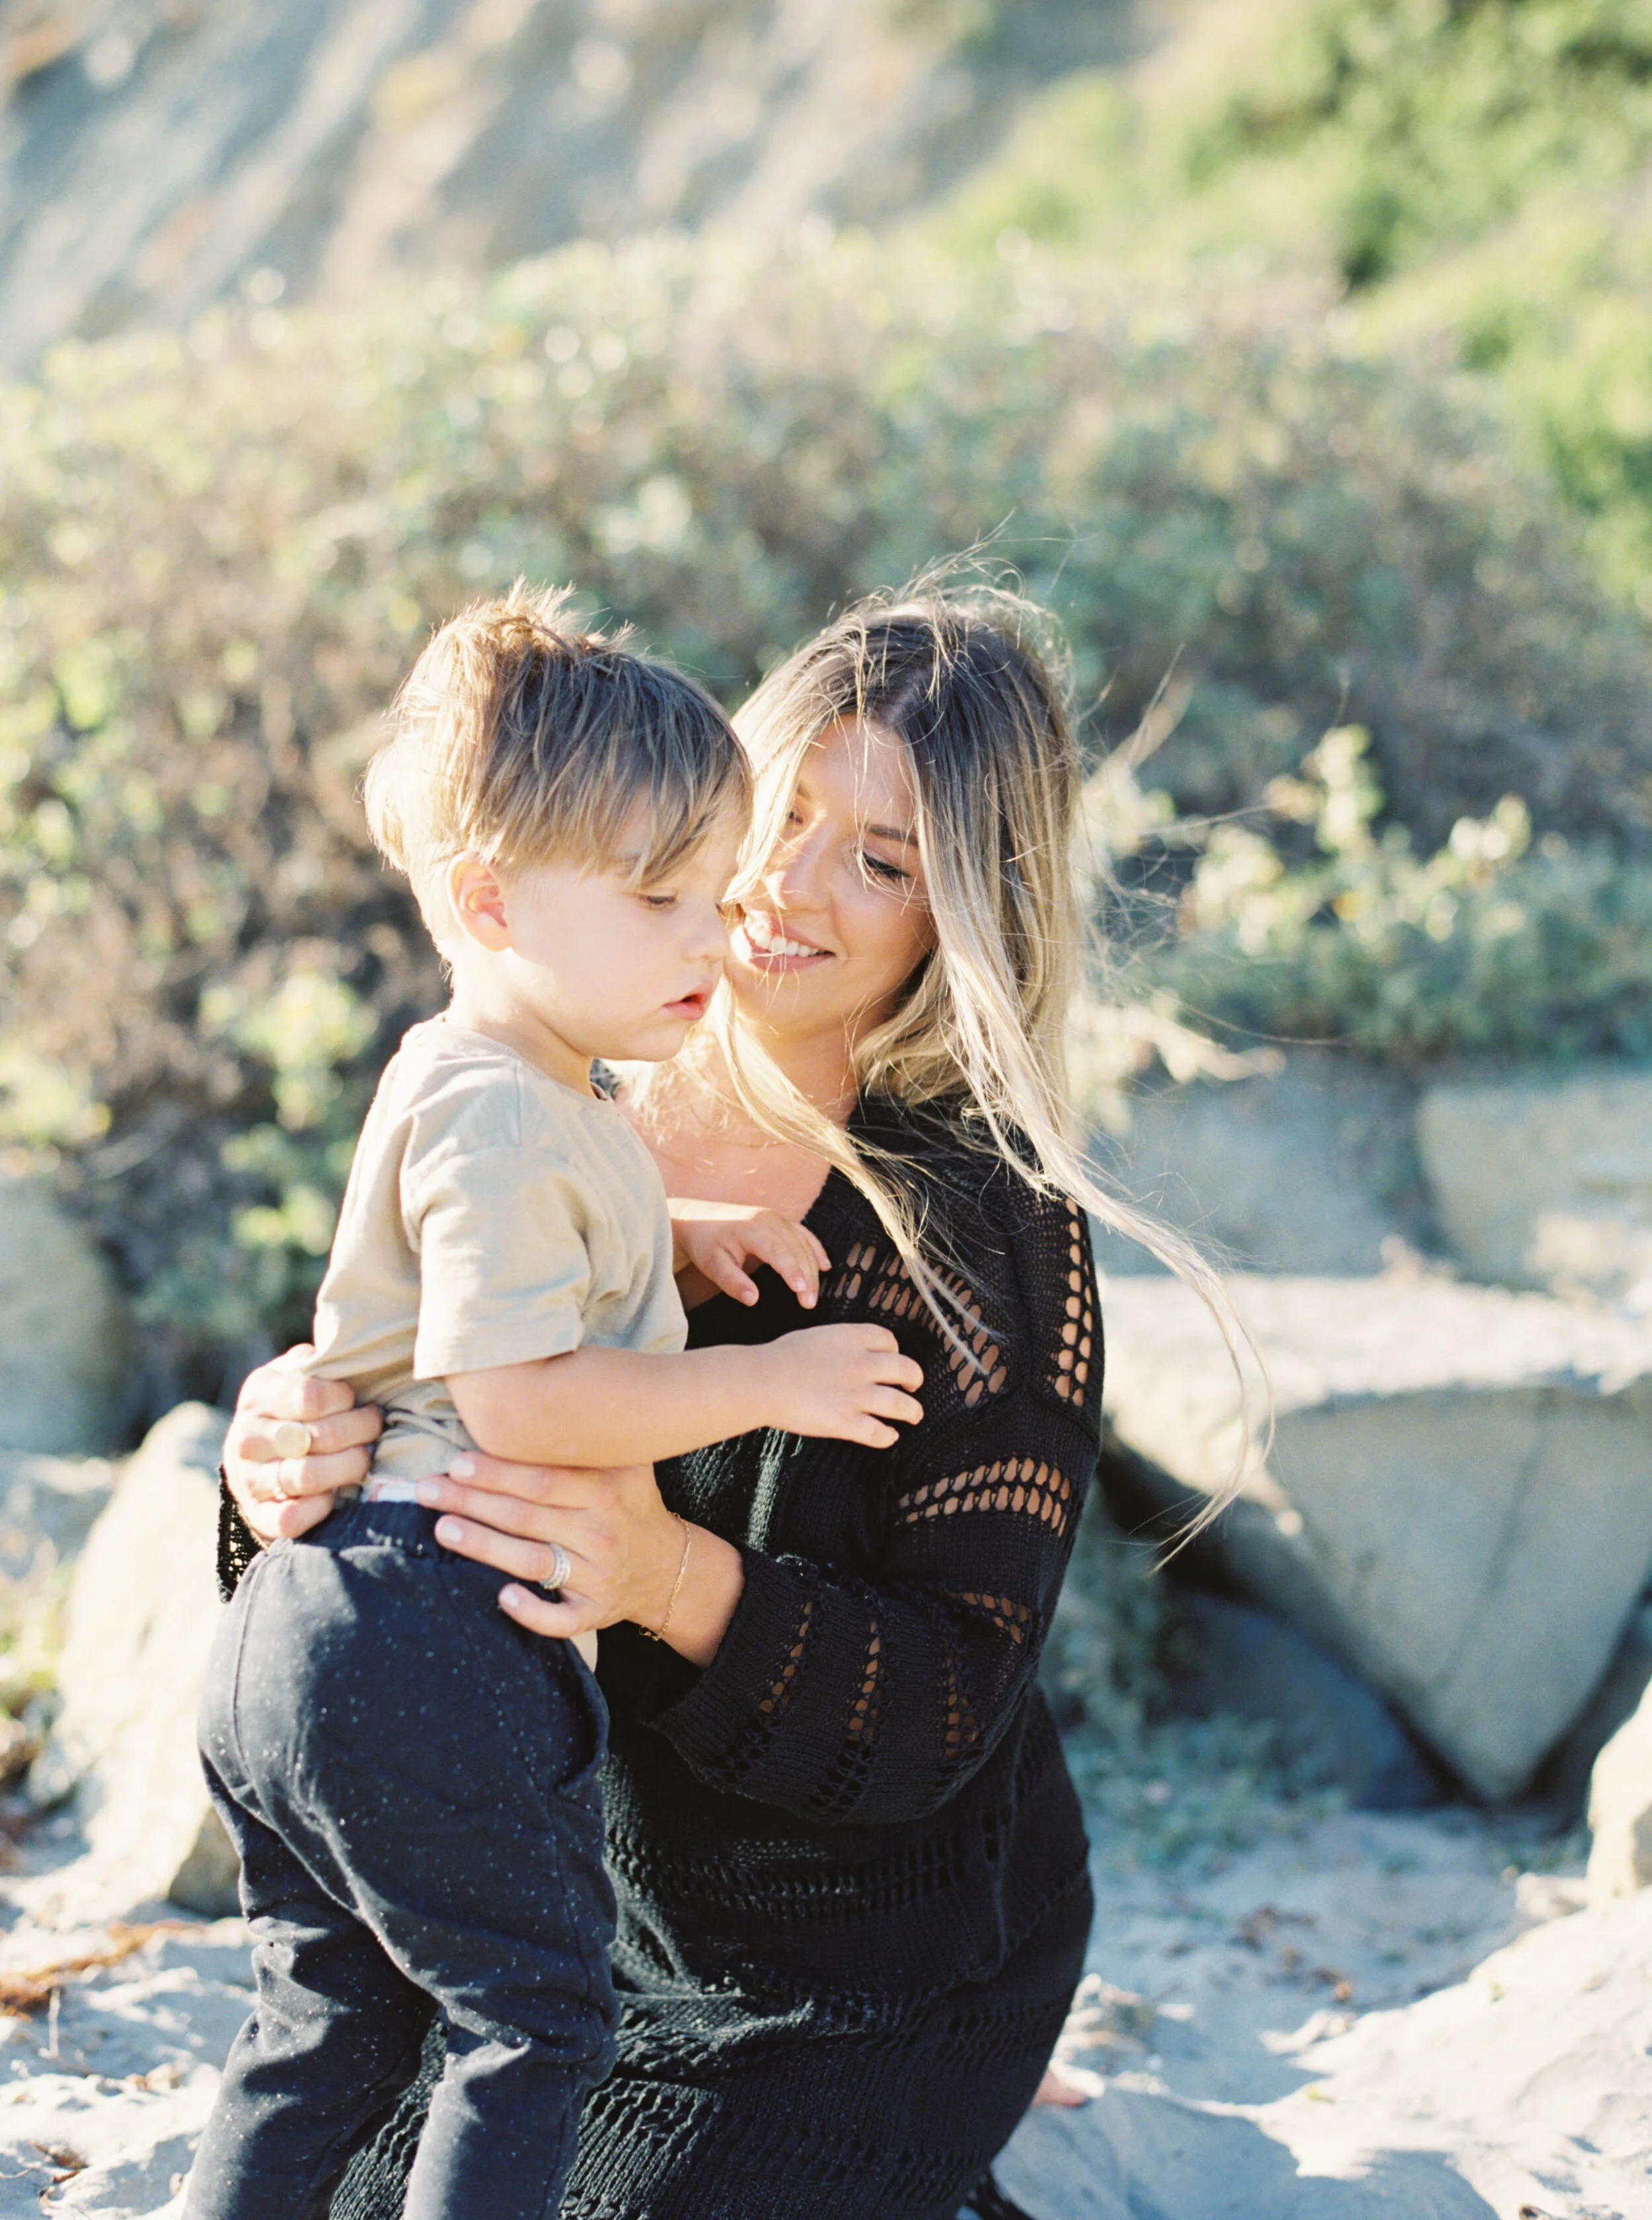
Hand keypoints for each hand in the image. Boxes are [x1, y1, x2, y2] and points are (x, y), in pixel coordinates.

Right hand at [222, 1346, 382, 1543]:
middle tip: (375, 1429)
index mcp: (259, 1393)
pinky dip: (319, 1508)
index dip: (346, 1399)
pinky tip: (336, 1494)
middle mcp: (247, 1436)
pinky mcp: (256, 1514)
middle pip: (317, 1438)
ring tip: (365, 1458)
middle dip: (359, 1432)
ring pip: (306, 1477)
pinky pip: (289, 1518)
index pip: (311, 1395)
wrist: (257, 1460)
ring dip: (348, 1468)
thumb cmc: (294, 1407)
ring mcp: (247, 1478)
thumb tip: (352, 1348)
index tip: (359, 1399)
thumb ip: (320, 1363)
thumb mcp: (298, 1374)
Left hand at [413, 1454, 740, 1663]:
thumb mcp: (623, 1463)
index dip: (499, 1471)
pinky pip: (561, 1620)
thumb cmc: (629, 1502)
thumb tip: (531, 1393)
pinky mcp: (595, 1611)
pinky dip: (533, 1612)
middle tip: (426, 1489)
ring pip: (534, 1562)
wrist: (668, 1564)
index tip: (457, 1461)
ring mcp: (599, 1575)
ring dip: (485, 1547)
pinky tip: (502, 1598)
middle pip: (527, 1516)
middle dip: (472, 1502)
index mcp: (606, 1489)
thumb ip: (585, 1437)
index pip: (543, 1479)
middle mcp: (602, 1531)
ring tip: (442, 1529)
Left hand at [669, 1197, 829, 1308]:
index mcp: (752, 1229)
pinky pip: (804, 1235)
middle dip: (807, 1277)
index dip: (793, 1272)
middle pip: (797, 1249)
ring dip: (813, 1269)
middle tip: (809, 1305)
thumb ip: (732, 1282)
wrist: (696, 1219)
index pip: (779, 1252)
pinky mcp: (779, 1221)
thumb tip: (753, 1299)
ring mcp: (777, 1218)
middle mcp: (769, 1219)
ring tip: (813, 1295)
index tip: (802, 1292)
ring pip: (803, 1244)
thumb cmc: (704, 1243)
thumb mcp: (712, 1265)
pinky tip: (825, 1266)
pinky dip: (816, 1250)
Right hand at [762, 1323, 922, 1447]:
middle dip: (914, 1379)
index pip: (889, 1341)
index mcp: (852, 1338)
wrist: (763, 1380)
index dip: (896, 1351)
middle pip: (906, 1369)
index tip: (893, 1359)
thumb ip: (838, 1344)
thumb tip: (846, 1353)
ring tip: (914, 1415)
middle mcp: (861, 1365)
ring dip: (912, 1411)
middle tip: (913, 1386)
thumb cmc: (779, 1357)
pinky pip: (878, 1433)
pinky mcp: (846, 1422)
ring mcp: (856, 1395)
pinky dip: (888, 1436)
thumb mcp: (815, 1336)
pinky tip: (888, 1436)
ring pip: (901, 1405)